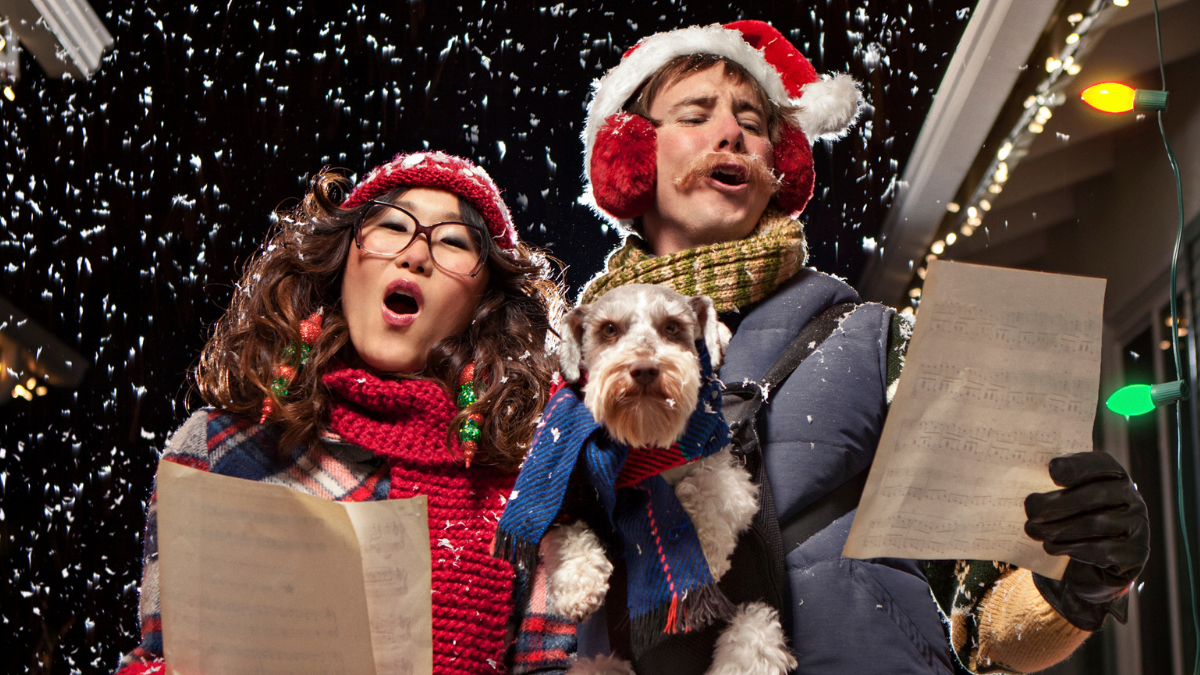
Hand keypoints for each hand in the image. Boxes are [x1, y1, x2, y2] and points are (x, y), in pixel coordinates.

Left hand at [1024, 451, 1149, 629]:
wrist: (1096, 565)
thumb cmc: (1075, 521)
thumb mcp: (1068, 499)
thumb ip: (1057, 487)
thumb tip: (1026, 485)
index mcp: (1115, 477)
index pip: (1100, 464)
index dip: (1077, 466)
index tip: (1051, 470)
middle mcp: (1132, 498)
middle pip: (1096, 495)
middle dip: (1058, 502)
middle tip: (1029, 509)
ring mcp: (1137, 527)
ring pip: (1096, 522)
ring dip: (1059, 527)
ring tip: (1032, 530)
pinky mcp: (1134, 554)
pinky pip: (1101, 550)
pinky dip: (1071, 548)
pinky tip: (1051, 547)